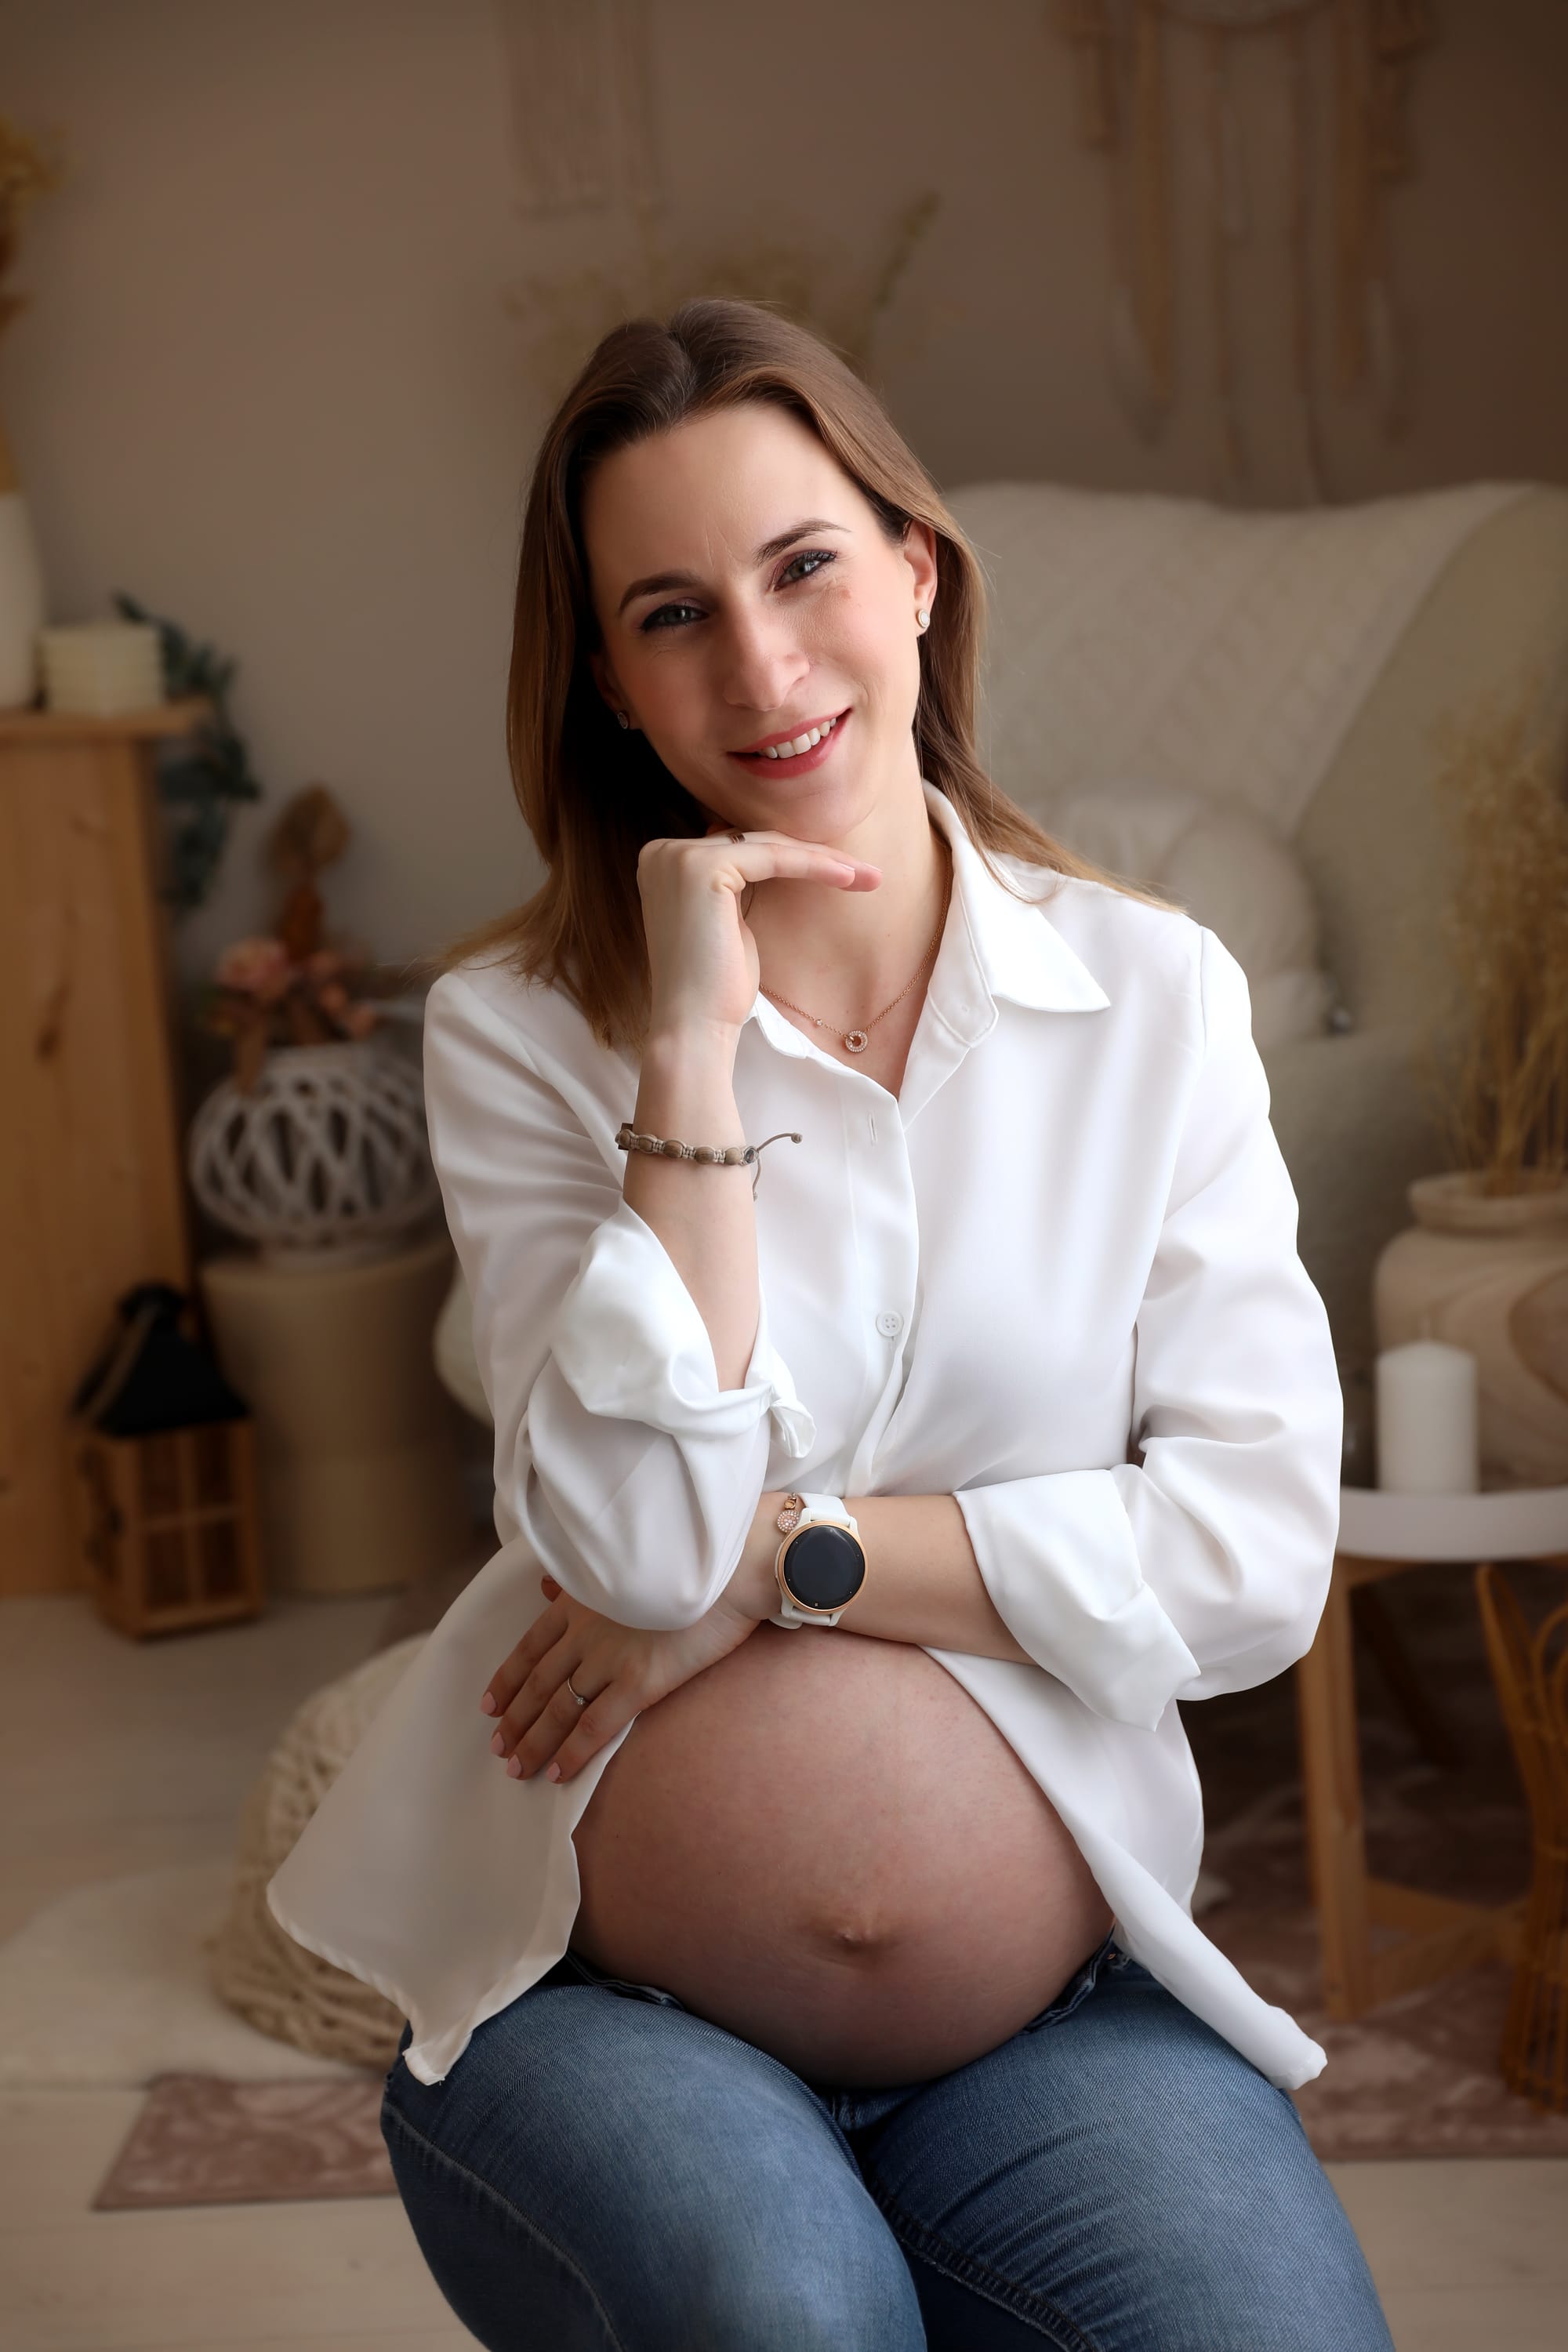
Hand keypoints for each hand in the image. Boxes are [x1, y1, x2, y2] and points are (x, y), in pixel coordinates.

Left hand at [481, 1569, 766, 1785]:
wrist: (729, 1566)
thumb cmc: (686, 1560)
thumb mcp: (623, 1565)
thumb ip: (582, 1581)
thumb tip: (545, 1588)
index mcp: (581, 1600)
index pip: (531, 1646)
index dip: (507, 1678)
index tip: (489, 1704)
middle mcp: (586, 1631)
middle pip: (538, 1682)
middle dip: (514, 1718)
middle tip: (496, 1747)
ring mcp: (609, 1658)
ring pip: (558, 1707)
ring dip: (533, 1741)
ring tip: (516, 1767)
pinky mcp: (639, 1682)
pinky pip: (595, 1725)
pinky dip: (572, 1752)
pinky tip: (557, 1774)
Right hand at [635, 822, 879, 1039]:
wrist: (694, 1028)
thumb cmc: (717, 988)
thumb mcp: (728, 923)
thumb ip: (736, 887)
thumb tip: (768, 856)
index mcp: (663, 862)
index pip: (740, 848)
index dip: (794, 857)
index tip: (842, 872)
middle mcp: (663, 852)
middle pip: (754, 842)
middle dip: (814, 855)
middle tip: (866, 874)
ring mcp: (678, 857)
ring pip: (768, 845)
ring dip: (824, 859)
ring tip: (870, 877)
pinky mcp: (701, 867)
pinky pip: (774, 857)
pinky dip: (814, 866)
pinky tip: (850, 878)